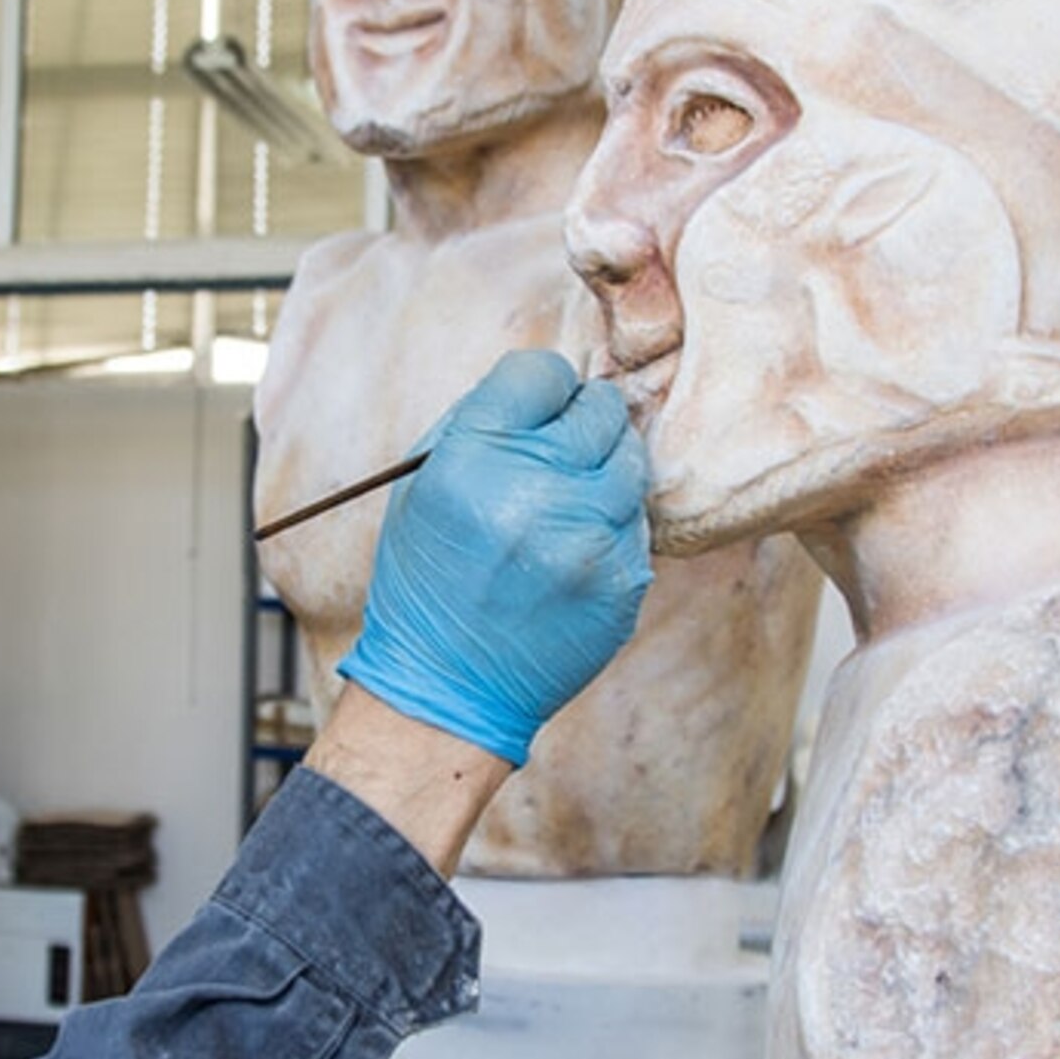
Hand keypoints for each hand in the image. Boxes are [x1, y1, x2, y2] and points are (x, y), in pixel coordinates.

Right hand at [337, 350, 652, 765]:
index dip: (538, 389)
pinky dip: (611, 523)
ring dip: (602, 470)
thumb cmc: (429, 578)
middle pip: (599, 409)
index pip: (541, 372)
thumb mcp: (423, 483)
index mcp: (473, 458)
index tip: (533, 413)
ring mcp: (589, 538)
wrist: (447, 686)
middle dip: (578, 422)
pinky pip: (637, 519)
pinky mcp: (624, 578)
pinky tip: (572, 550)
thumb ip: (482, 422)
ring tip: (564, 503)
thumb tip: (548, 384)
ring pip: (630, 458)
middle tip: (555, 455)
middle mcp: (536, 491)